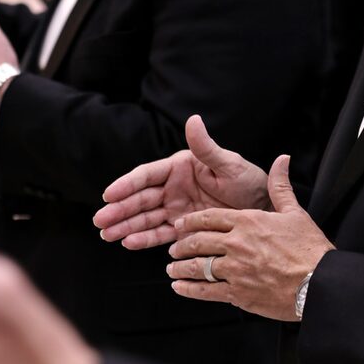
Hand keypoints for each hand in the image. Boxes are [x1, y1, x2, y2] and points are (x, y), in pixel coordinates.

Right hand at [93, 115, 270, 249]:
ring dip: (125, 226)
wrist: (264, 210)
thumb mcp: (229, 164)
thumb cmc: (249, 182)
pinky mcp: (182, 228)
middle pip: (139, 199)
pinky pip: (159, 234)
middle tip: (100, 221)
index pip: (146, 176)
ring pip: (144, 218)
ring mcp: (175, 209)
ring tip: (107, 235)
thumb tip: (193, 120)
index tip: (108, 194)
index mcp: (179, 168)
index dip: (126, 185)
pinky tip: (128, 243)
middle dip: (119, 210)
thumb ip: (206, 147)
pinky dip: (144, 239)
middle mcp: (173, 188)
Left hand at [167, 155, 334, 321]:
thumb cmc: (310, 249)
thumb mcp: (295, 212)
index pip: (208, 218)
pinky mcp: (237, 293)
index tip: (180, 224)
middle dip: (181, 246)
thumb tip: (282, 160)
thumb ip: (280, 186)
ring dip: (179, 268)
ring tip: (171, 269)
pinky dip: (188, 289)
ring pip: (197, 267)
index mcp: (247, 221)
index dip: (190, 221)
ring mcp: (234, 269)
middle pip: (197, 241)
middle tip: (174, 249)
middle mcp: (236, 244)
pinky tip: (180, 287)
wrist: (321, 284)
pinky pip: (204, 290)